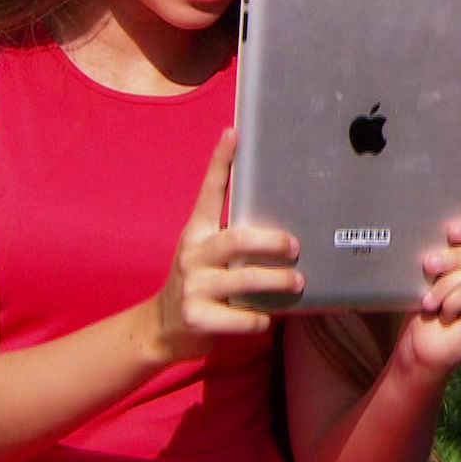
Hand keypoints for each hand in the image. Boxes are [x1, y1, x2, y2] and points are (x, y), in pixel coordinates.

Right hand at [151, 128, 302, 362]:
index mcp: (196, 233)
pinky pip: (241, 317)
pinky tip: (267, 318)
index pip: (209, 191)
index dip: (221, 162)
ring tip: (298, 281)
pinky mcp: (198, 318)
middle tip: (295, 246)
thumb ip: (230, 236)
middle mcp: (193, 255)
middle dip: (271, 241)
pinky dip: (260, 318)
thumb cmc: (199, 283)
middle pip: (237, 239)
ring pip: (245, 280)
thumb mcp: (205, 253)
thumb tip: (281, 223)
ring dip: (277, 281)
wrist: (162, 328)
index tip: (234, 133)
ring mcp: (193, 287)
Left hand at [398, 208, 460, 376]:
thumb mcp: (438, 268)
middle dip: (453, 257)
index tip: (451, 230)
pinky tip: (445, 313)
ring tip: (430, 299)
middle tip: (428, 265)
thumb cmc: (428, 305)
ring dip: (446, 283)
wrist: (421, 346)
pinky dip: (452, 300)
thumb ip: (452, 244)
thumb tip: (452, 220)